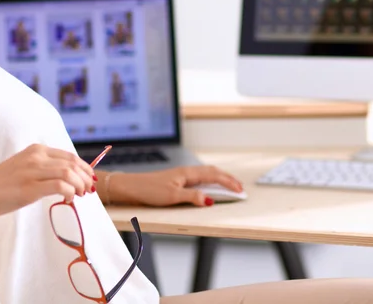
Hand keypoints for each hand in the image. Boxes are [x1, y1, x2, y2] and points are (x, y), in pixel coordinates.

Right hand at [0, 144, 97, 218]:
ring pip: (69, 173)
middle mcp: (35, 157)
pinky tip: (68, 198)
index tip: (89, 179)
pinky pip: (60, 186)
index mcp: (36, 150)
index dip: (84, 168)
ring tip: (80, 194)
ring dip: (80, 185)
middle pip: (72, 163)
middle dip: (85, 177)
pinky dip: (70, 192)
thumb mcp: (25, 167)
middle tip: (88, 189)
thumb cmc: (2, 184)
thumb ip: (44, 167)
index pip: (69, 156)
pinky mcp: (29, 188)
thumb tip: (69, 177)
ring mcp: (32, 171)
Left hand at [109, 166, 243, 206]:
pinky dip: (210, 181)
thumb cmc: (149, 190)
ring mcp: (182, 176)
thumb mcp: (172, 196)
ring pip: (207, 174)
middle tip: (240, 188)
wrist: (131, 187)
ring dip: (220, 179)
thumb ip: (193, 197)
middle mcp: (187, 172)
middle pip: (213, 172)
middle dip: (228, 179)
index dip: (228, 183)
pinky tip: (210, 186)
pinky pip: (200, 178)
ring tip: (230, 186)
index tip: (239, 190)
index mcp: (188, 173)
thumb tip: (210, 200)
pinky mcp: (177, 180)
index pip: (214, 175)